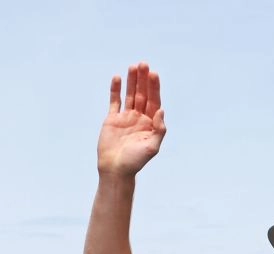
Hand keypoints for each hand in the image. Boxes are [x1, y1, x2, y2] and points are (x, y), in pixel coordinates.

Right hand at [98, 63, 165, 177]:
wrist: (115, 169)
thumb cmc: (135, 161)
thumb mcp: (152, 147)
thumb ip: (159, 130)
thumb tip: (161, 110)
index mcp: (151, 124)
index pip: (154, 102)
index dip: (154, 88)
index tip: (153, 74)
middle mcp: (140, 118)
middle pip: (143, 95)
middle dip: (143, 80)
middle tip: (143, 64)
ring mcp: (126, 117)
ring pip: (130, 95)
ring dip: (132, 81)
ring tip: (133, 66)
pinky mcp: (112, 119)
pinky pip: (115, 101)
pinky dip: (115, 89)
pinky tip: (117, 78)